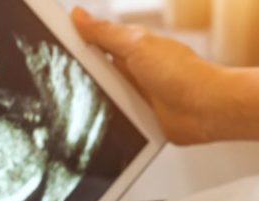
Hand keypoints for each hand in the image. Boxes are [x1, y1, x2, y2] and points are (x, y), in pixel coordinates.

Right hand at [71, 7, 222, 144]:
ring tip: (78, 109)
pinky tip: (100, 127)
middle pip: (94, 75)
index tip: (49, 47)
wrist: (208, 109)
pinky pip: (118, 122)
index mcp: (129, 49)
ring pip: (103, 100)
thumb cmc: (183, 73)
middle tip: (59, 85)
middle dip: (79, 80)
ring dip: (95, 105)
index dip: (73, 46)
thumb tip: (77, 15)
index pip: (93, 44)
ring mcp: (137, 97)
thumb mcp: (136, 45)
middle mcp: (132, 72)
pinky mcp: (143, 121)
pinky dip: (111, 124)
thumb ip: (105, 33)